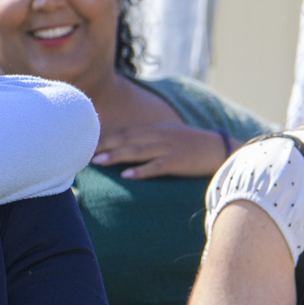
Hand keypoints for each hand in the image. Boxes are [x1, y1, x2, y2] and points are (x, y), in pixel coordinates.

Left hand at [91, 123, 230, 179]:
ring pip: (137, 151)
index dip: (106, 138)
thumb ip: (149, 137)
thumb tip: (127, 143)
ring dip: (116, 156)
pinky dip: (140, 171)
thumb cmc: (192, 144)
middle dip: (104, 145)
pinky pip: (155, 167)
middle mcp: (158, 136)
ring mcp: (167, 148)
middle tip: (84, 152)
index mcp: (155, 129)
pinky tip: (126, 176)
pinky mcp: (177, 161)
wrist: (219, 149)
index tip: (87, 143)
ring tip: (98, 162)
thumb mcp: (169, 134)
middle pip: (126, 139)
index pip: (125, 132)